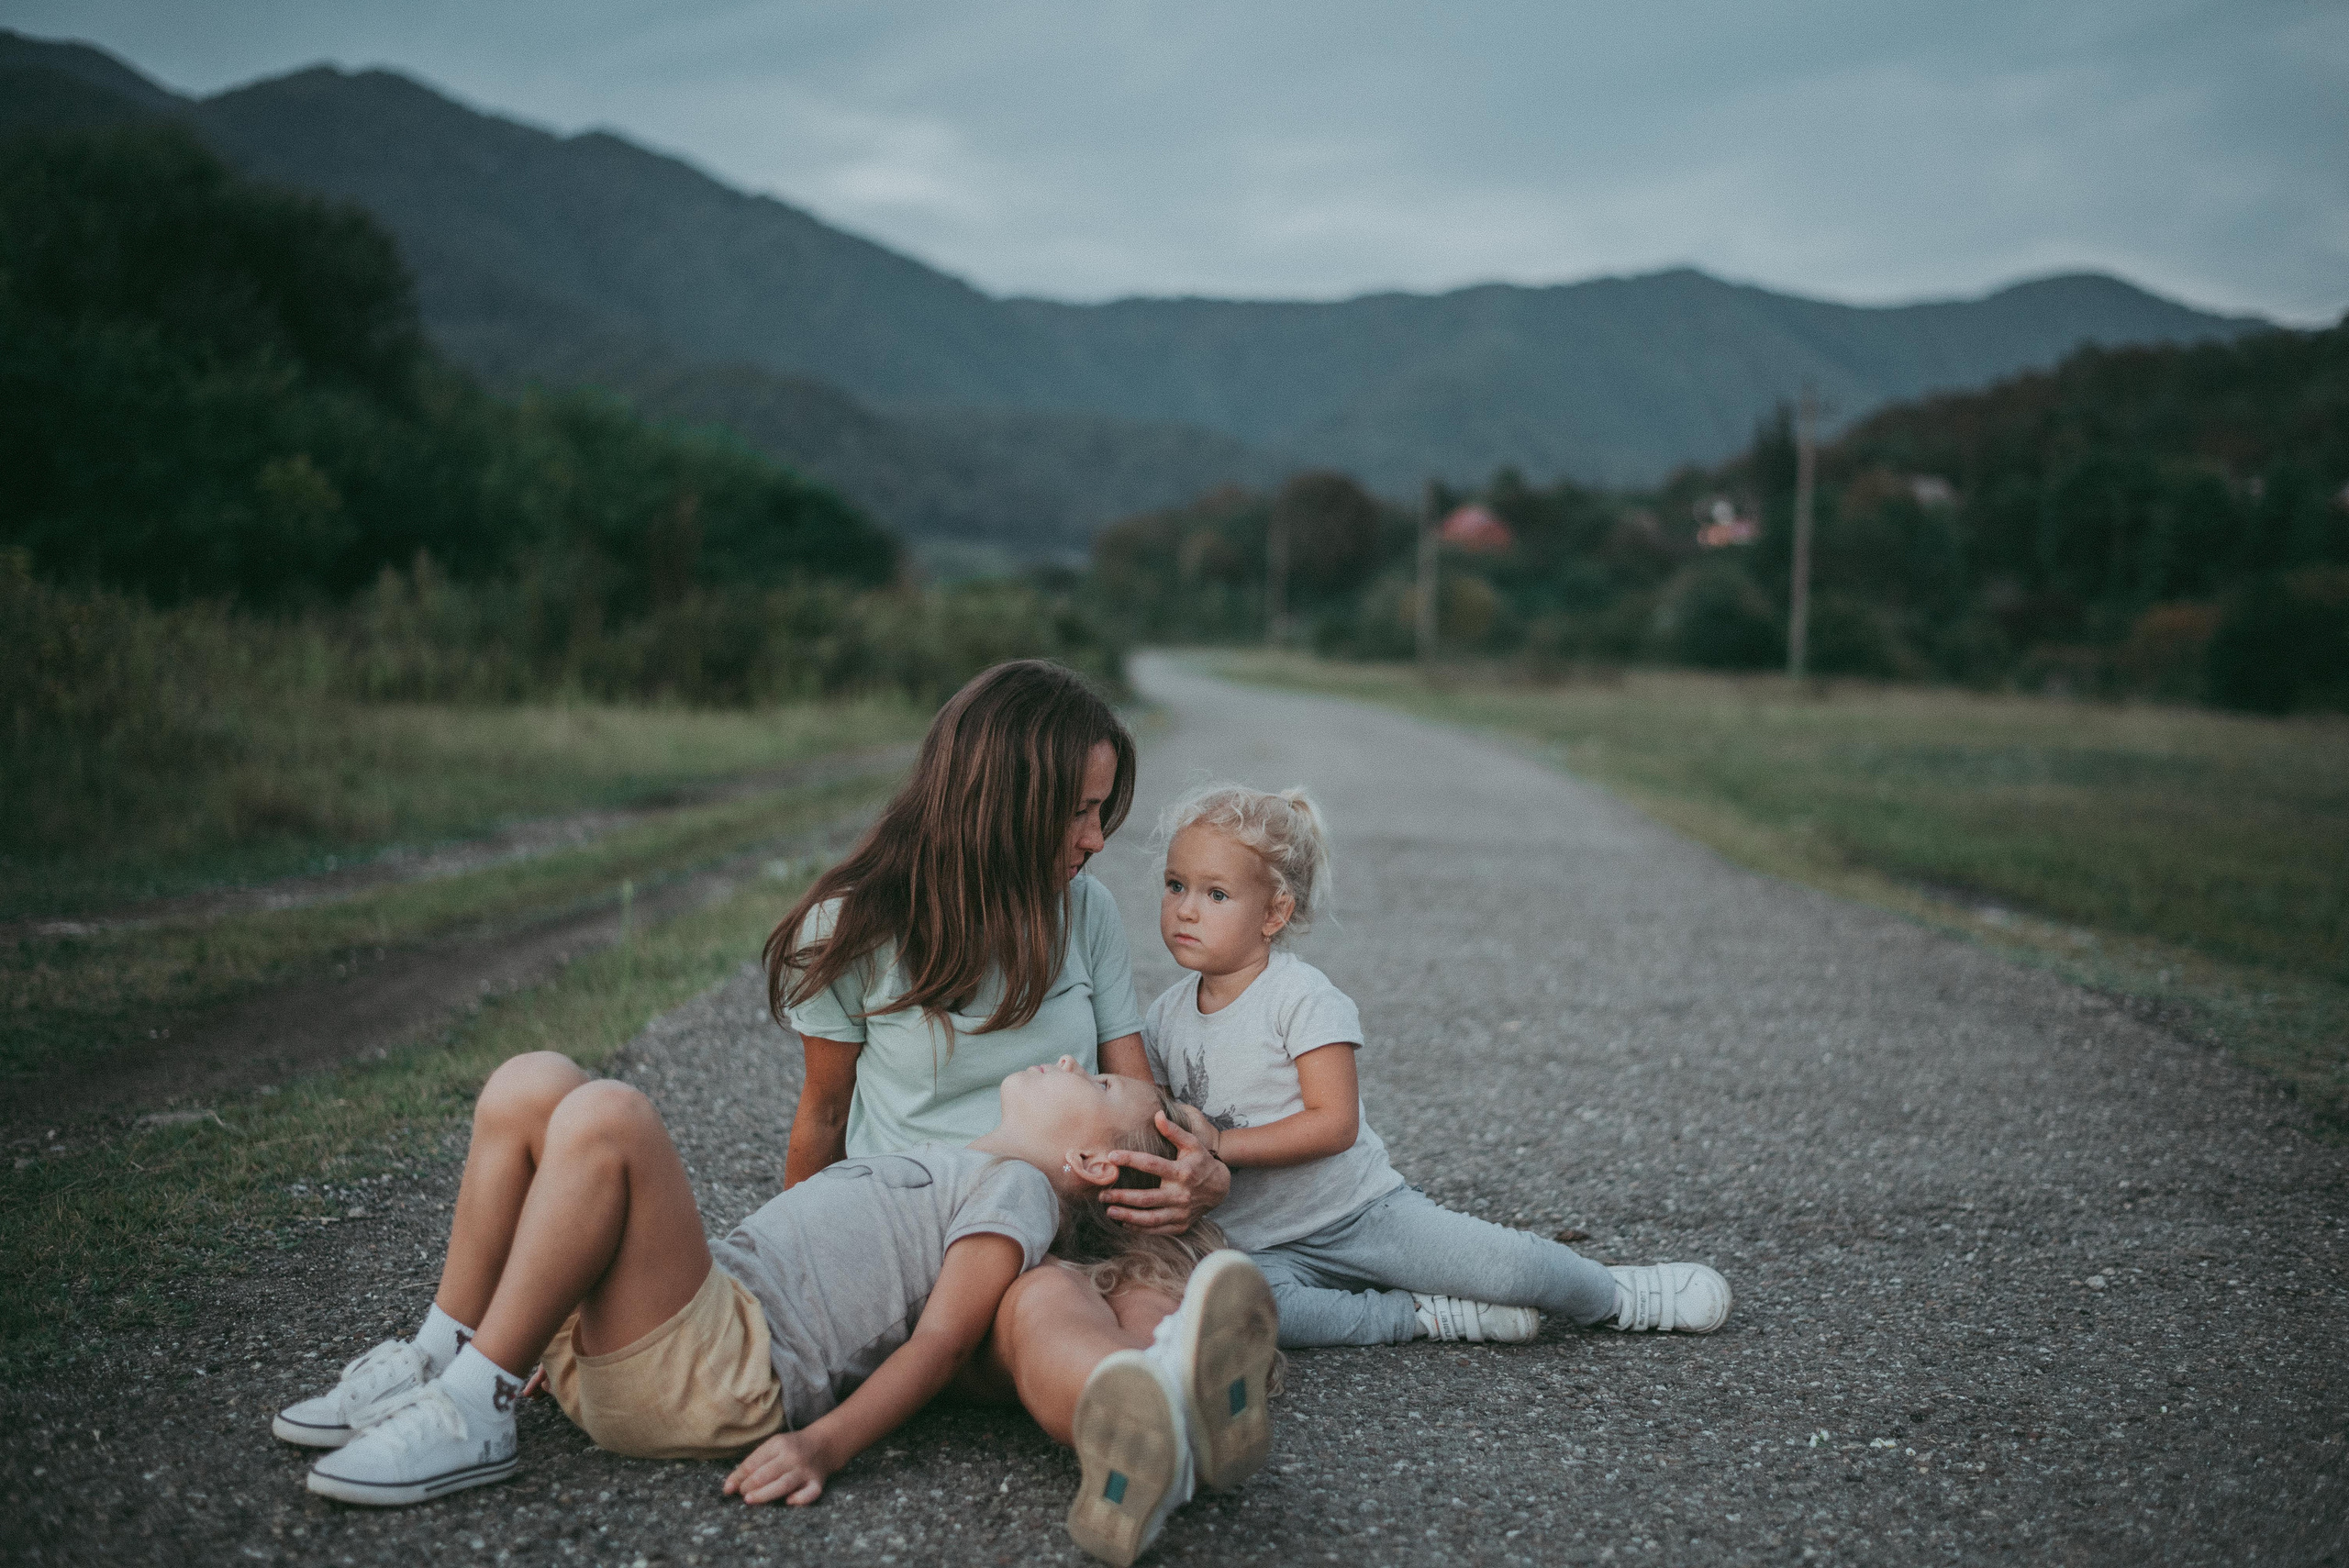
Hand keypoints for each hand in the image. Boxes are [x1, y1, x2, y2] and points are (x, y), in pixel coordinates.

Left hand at [725, 1430, 833, 1505]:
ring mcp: (805, 1470)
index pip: (753, 1463)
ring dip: (764, 1494)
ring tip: (750, 1500)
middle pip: (765, 1474)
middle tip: (743, 1495)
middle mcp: (792, 1457)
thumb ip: (750, 1465)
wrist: (823, 1444)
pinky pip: (810, 1493)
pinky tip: (788, 1501)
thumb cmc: (790, 1448)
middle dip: (748, 1487)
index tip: (731, 1489)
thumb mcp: (771, 1448)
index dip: (738, 1478)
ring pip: (783, 1485)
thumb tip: (727, 1489)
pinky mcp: (817, 1482)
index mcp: (778, 1444)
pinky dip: (800, 1499)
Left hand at [1105, 1110, 1229, 1233]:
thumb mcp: (1192, 1144)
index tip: (1111, 1156)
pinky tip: (1124, 1223)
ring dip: (1128, 1216)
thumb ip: (1174, 1131)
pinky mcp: (1181, 1225)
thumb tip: (1158, 1115)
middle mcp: (1180, 1194)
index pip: (1152, 1165)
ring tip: (1109, 1211)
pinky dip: (1140, 1228)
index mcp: (1181, 1172)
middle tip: (1103, 1195)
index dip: (1131, 1160)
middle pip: (1147, 1198)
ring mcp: (1181, 1212)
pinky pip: (1158, 1230)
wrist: (1220, 1188)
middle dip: (1123, 1197)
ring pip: (1151, 1218)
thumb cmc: (1201, 1162)